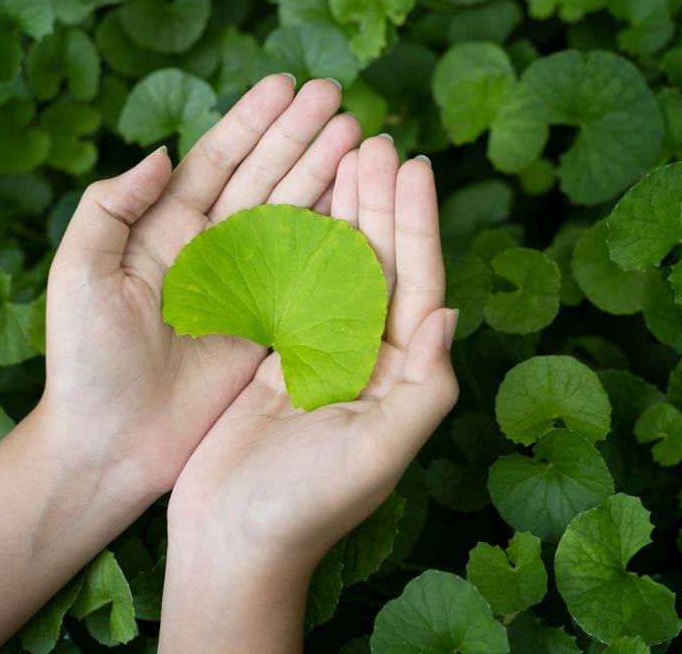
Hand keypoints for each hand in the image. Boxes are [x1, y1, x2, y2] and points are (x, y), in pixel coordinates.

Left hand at [38, 75, 361, 504]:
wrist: (111, 443)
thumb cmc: (85, 360)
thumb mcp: (80, 273)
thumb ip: (111, 207)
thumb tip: (163, 153)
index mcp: (166, 228)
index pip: (218, 160)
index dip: (252, 121)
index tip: (286, 84)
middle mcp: (212, 248)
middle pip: (265, 176)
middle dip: (300, 136)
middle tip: (338, 96)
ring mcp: (245, 284)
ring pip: (293, 214)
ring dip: (325, 174)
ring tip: (358, 136)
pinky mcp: (269, 323)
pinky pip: (308, 271)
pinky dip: (335, 235)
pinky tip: (361, 202)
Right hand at [159, 137, 458, 651]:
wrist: (231, 542)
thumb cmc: (306, 505)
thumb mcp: (379, 451)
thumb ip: (425, 387)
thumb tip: (450, 314)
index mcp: (399, 375)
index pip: (418, 284)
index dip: (417, 223)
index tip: (415, 165)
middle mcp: (367, 359)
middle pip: (381, 263)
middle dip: (381, 202)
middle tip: (376, 140)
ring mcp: (320, 355)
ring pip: (337, 266)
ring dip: (343, 212)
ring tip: (343, 153)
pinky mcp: (274, 359)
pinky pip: (291, 286)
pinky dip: (296, 243)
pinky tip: (295, 202)